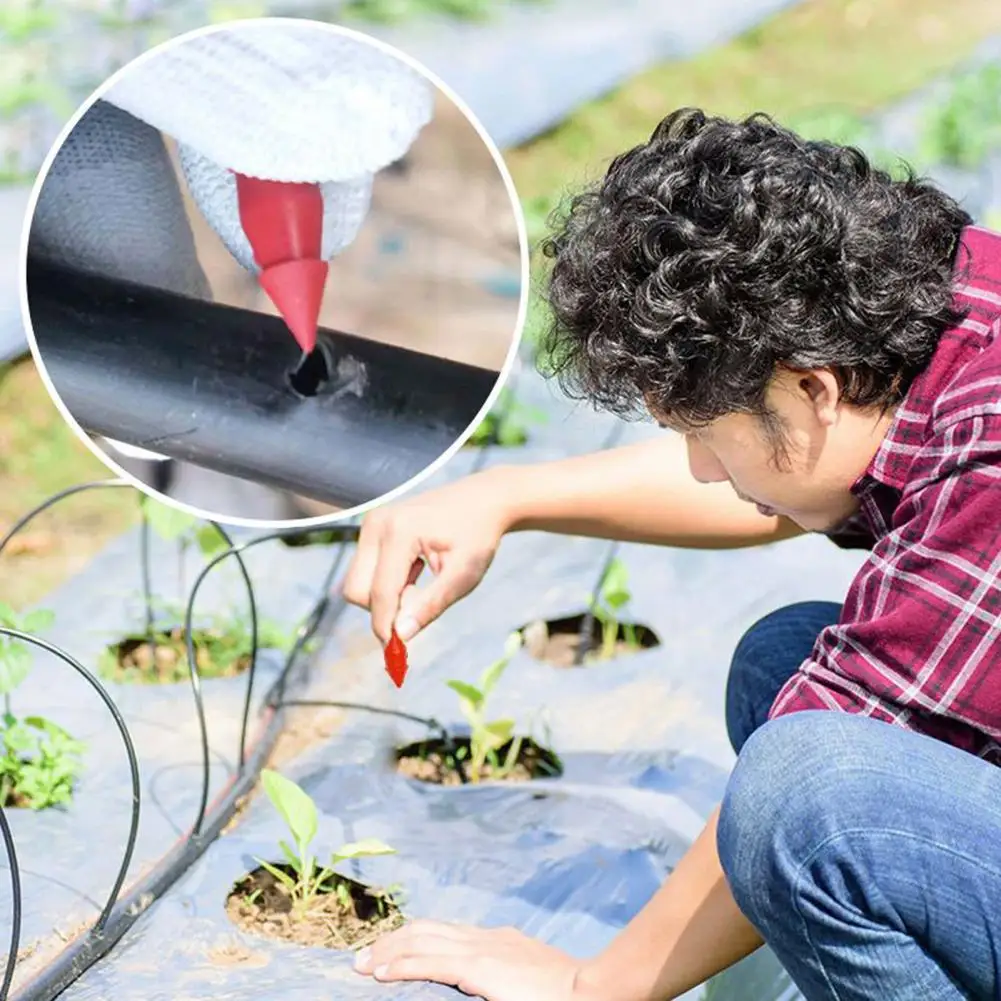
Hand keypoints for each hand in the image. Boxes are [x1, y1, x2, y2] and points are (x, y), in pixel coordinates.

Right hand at [342, 469, 515, 643]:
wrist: (482, 501)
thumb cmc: (478, 537)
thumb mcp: (464, 575)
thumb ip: (431, 604)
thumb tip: (399, 636)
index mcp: (399, 531)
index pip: (380, 593)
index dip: (386, 628)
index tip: (396, 656)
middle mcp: (377, 523)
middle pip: (357, 590)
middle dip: (384, 608)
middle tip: (420, 601)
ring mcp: (371, 522)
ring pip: (358, 582)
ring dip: (386, 595)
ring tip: (421, 581)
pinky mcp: (372, 527)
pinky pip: (366, 570)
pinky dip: (387, 582)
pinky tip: (416, 570)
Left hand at [353, 920, 587, 1000]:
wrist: (588, 988)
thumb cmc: (563, 992)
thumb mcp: (527, 977)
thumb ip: (503, 976)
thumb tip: (489, 986)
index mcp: (494, 941)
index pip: (442, 932)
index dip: (412, 939)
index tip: (388, 951)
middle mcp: (483, 938)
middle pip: (425, 930)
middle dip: (391, 941)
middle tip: (362, 957)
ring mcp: (480, 950)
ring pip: (420, 941)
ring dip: (387, 951)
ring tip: (361, 965)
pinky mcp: (478, 968)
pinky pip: (429, 963)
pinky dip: (400, 966)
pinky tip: (380, 974)